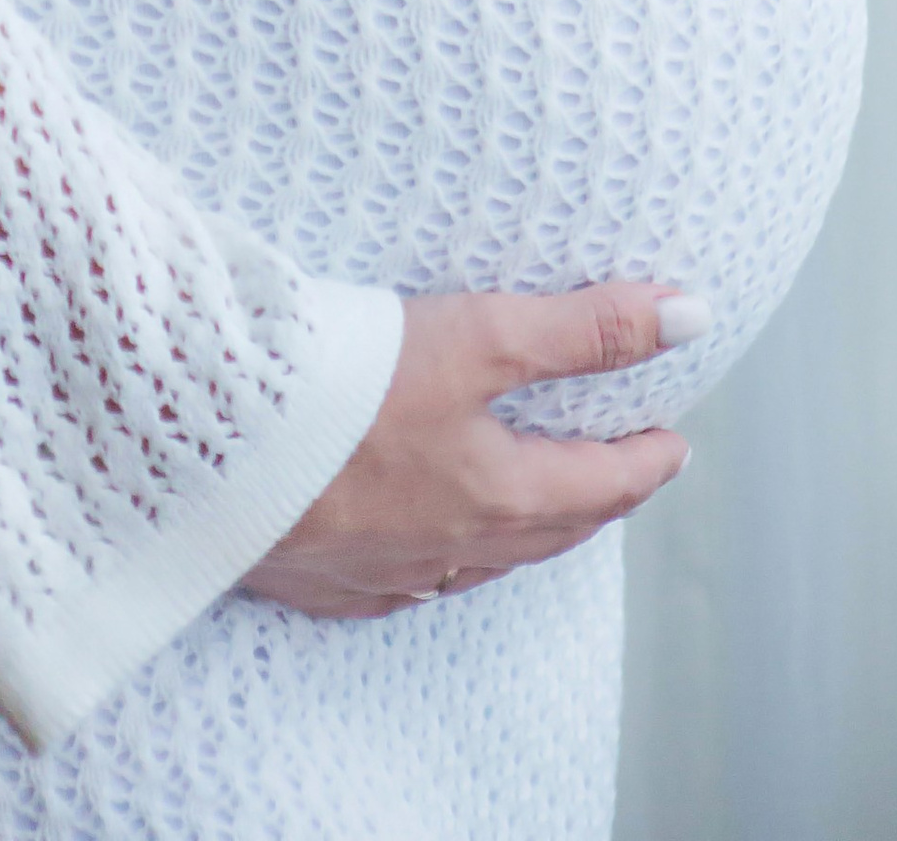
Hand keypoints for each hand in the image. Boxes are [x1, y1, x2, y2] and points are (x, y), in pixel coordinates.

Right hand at [240, 284, 697, 616]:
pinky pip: (400, 580)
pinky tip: (423, 549)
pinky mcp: (319, 575)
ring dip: (521, 532)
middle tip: (620, 473)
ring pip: (477, 560)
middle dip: (592, 499)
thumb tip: (689, 316)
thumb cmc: (343, 387)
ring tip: (536, 503)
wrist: (208, 447)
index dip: (645, 461)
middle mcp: (449, 548)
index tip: (674, 443)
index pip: (600, 485)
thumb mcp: (477, 337)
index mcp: (497, 496)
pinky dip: (435, 559)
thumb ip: (582, 329)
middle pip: (546, 530)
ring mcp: (381, 570)